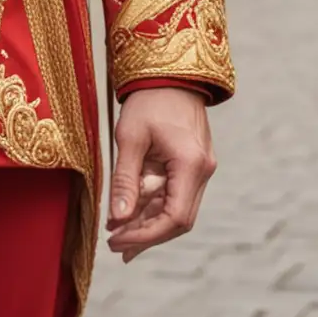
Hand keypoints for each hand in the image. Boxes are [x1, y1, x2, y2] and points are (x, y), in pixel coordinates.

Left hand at [106, 86, 215, 262]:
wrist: (169, 72)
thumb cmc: (148, 100)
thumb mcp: (129, 138)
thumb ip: (125, 181)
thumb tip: (118, 220)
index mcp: (191, 164)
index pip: (175, 218)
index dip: (146, 236)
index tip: (117, 242)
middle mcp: (203, 171)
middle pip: (178, 220)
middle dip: (146, 234)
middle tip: (114, 244)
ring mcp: (201, 168)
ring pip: (176, 209)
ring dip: (148, 223)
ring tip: (117, 234)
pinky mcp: (193, 164)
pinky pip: (175, 194)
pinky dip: (153, 207)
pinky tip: (131, 216)